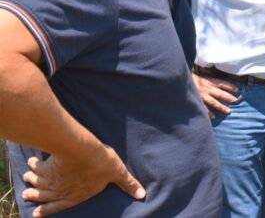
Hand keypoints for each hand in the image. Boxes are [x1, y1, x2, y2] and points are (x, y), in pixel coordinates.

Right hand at [21, 145, 144, 216]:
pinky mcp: (45, 165)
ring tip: (27, 178)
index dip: (46, 211)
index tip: (36, 213)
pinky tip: (31, 162)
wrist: (80, 150)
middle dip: (34, 195)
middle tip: (27, 194)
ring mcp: (50, 178)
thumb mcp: (117, 172)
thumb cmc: (100, 162)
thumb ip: (128, 184)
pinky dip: (32, 166)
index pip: (58, 207)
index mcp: (74, 196)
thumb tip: (142, 194)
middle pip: (42, 196)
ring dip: (31, 181)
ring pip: (36, 183)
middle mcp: (59, 191)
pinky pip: (35, 167)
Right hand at [192, 74, 238, 117]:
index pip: (222, 83)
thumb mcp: (203, 77)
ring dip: (221, 107)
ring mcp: (202, 95)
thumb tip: (220, 84)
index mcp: (209, 81)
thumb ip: (211, 80)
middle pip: (220, 93)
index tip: (237, 89)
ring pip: (213, 102)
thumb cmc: (193, 79)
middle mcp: (207, 88)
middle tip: (235, 101)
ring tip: (228, 111)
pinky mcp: (197, 100)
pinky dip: (208, 113)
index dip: (230, 86)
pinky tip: (213, 117)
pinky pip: (204, 108)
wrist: (181, 80)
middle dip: (228, 97)